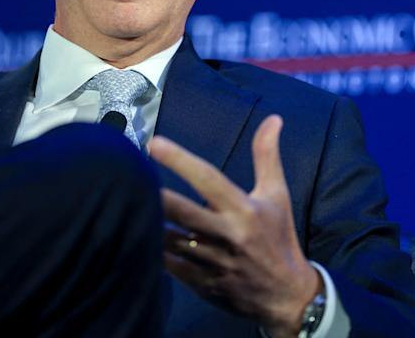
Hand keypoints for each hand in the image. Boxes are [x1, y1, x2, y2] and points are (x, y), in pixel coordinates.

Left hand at [149, 115, 320, 337]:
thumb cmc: (278, 237)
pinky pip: (170, 265)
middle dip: (157, 197)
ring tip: (128, 204)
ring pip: (171, 240)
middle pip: (183, 212)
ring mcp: (214, 262)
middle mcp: (229, 235)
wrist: (287, 296)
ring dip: (150, 222)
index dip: (180, 160)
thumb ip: (267, 155)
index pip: (208, 178)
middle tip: (130, 179)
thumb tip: (273, 118)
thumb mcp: (277, 195)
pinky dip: (153, 250)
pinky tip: (137, 234)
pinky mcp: (203, 284)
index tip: (154, 143)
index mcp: (245, 210)